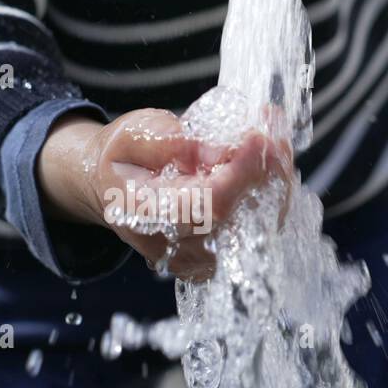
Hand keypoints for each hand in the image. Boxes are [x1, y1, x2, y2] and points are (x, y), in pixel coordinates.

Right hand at [37, 108, 291, 279]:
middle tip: (274, 129)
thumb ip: (169, 141)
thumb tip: (217, 151)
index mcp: (144, 215)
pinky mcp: (217, 256)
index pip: (205, 205)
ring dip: (275, 179)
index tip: (258, 136)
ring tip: (275, 140)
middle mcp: (172, 247)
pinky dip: (271, 193)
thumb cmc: (121, 158)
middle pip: (239, 218)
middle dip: (265, 170)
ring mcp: (197, 258)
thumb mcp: (133, 134)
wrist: (112, 187)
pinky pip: (258, 229)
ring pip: (257, 226)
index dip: (239, 172)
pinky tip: (270, 163)